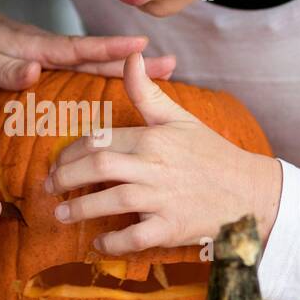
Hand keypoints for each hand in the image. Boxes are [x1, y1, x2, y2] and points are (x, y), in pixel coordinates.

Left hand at [0, 0, 175, 89]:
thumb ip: (4, 68)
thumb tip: (33, 72)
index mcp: (39, 49)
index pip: (79, 49)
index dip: (109, 50)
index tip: (140, 46)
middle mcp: (54, 53)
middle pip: (99, 59)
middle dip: (135, 63)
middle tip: (172, 65)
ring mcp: (56, 62)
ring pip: (97, 67)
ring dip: (129, 72)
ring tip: (165, 76)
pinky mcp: (54, 72)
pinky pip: (86, 77)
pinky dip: (109, 80)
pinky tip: (128, 92)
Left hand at [45, 53, 282, 253]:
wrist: (249, 193)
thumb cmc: (210, 154)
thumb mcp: (179, 118)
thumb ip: (147, 91)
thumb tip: (130, 56)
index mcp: (153, 138)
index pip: (101, 140)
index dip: (72, 152)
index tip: (59, 163)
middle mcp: (155, 166)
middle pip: (99, 167)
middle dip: (66, 177)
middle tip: (49, 187)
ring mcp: (163, 199)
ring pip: (111, 201)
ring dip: (79, 209)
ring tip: (61, 214)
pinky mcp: (170, 228)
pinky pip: (134, 237)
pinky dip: (112, 242)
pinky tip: (98, 243)